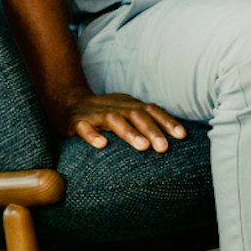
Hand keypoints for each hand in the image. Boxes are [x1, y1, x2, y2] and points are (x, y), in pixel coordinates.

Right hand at [55, 91, 186, 152]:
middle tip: (164, 148)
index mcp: (130, 106)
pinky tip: (101, 145)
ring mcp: (97, 114)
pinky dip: (93, 135)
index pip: (152, 111)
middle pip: (137, 115)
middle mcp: (116, 107)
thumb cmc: (106, 112)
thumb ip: (147, 121)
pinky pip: (85, 127)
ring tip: (143, 147)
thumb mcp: (128, 112)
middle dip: (152, 131)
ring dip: (130, 133)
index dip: (167, 121)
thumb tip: (175, 136)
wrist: (68, 102)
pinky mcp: (78, 122)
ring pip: (115, 120)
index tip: (182, 136)